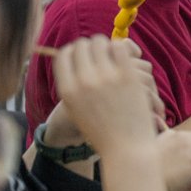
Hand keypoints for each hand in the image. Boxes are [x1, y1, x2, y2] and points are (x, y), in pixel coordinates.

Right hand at [55, 37, 159, 159]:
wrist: (126, 147)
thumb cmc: (102, 129)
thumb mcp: (76, 108)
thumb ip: (72, 84)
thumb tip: (71, 53)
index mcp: (67, 90)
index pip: (63, 55)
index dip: (73, 50)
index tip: (82, 54)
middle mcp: (83, 81)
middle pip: (81, 45)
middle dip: (90, 46)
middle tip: (99, 53)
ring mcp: (105, 77)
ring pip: (101, 42)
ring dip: (106, 45)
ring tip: (112, 53)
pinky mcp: (127, 76)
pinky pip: (121, 47)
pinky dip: (123, 47)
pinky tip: (127, 56)